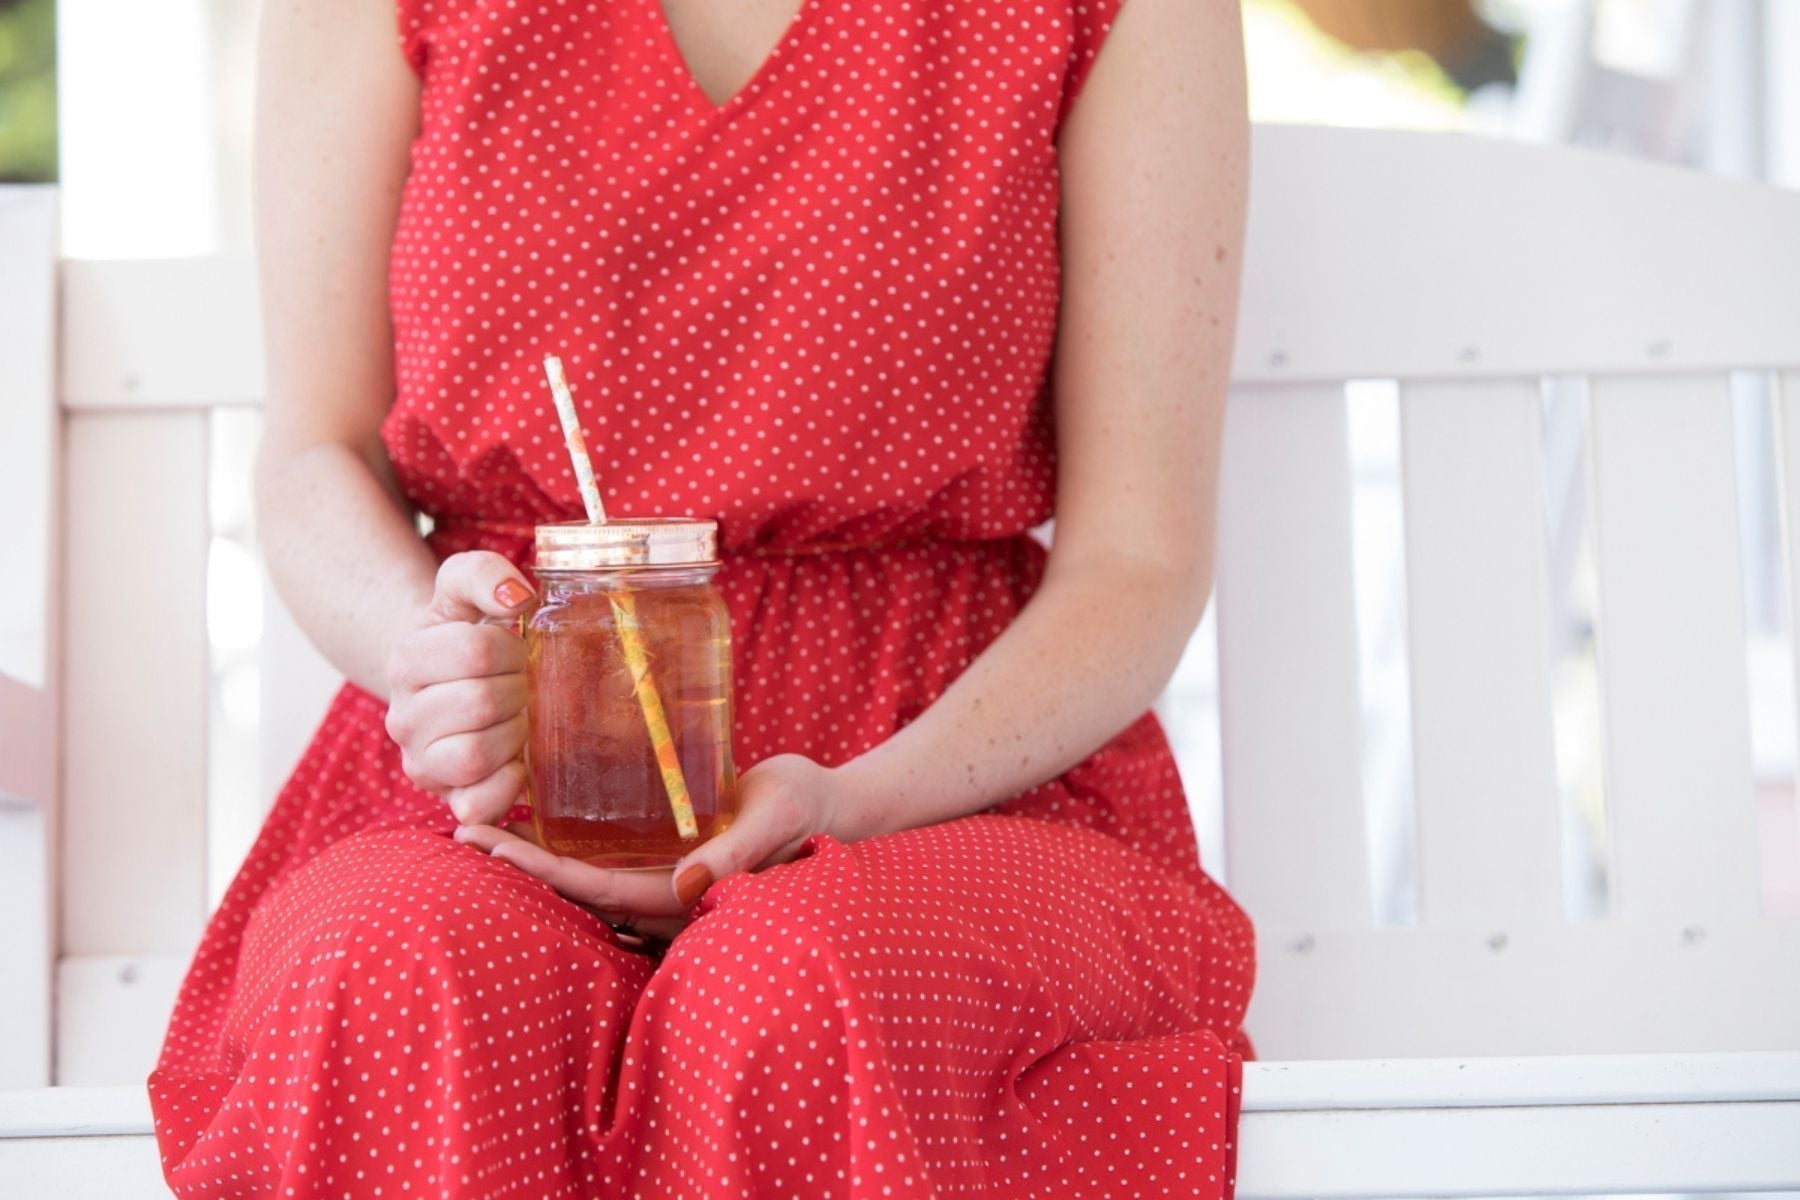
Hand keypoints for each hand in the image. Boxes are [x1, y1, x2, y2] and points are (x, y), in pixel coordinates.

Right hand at [383, 551, 535, 823]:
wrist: (447, 683)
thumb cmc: (466, 635)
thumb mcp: (463, 591)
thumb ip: (484, 574)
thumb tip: (518, 597)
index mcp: (407, 660)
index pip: (476, 651)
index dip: (512, 648)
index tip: (515, 649)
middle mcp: (403, 717)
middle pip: (481, 702)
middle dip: (519, 690)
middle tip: (524, 686)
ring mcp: (421, 764)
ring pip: (476, 755)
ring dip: (514, 734)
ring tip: (518, 719)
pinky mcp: (445, 800)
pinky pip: (477, 806)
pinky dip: (507, 785)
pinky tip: (516, 761)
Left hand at [453, 753, 845, 942]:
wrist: (827, 804)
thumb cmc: (806, 810)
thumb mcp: (776, 820)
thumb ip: (737, 854)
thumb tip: (685, 886)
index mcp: (681, 895)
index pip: (593, 890)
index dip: (536, 871)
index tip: (487, 845)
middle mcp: (661, 892)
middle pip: (573, 887)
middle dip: (516, 863)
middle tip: (457, 827)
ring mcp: (659, 874)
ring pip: (580, 872)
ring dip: (530, 853)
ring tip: (478, 819)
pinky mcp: (662, 849)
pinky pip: (600, 851)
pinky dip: (560, 837)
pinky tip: (530, 809)